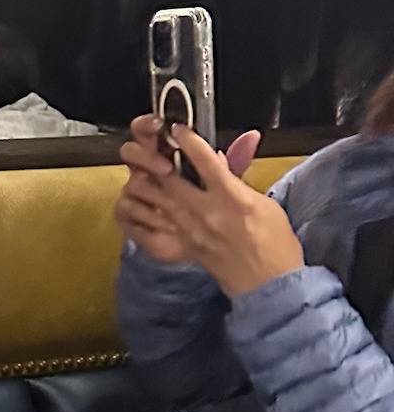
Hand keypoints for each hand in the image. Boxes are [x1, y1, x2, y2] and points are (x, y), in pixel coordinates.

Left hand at [117, 121, 302, 295]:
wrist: (267, 283)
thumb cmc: (273, 240)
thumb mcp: (263, 203)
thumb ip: (237, 180)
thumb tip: (220, 158)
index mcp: (232, 198)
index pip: (205, 162)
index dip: (188, 142)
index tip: (177, 129)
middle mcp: (205, 213)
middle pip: (169, 179)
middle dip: (155, 159)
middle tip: (150, 147)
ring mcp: (188, 232)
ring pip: (153, 201)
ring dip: (144, 183)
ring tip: (142, 172)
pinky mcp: (179, 247)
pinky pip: (147, 228)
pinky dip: (138, 213)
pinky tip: (138, 201)